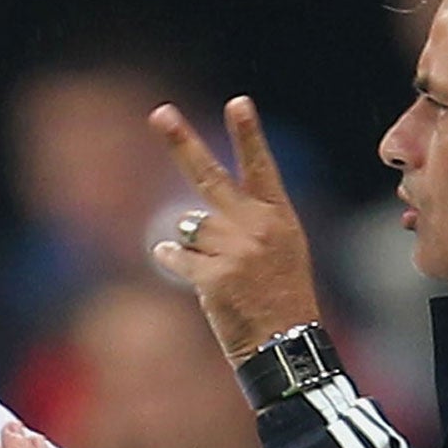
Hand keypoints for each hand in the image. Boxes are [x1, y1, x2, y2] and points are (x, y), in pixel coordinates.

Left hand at [148, 95, 320, 363]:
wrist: (287, 345)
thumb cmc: (283, 298)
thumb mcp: (284, 250)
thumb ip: (248, 223)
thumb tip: (190, 216)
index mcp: (277, 216)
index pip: (260, 167)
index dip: (248, 134)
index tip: (238, 102)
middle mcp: (256, 227)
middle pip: (210, 176)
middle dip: (181, 142)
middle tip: (160, 113)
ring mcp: (234, 250)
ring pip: (189, 225)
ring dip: (191, 240)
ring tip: (216, 264)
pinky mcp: (212, 277)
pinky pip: (177, 257)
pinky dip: (174, 259)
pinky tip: (185, 267)